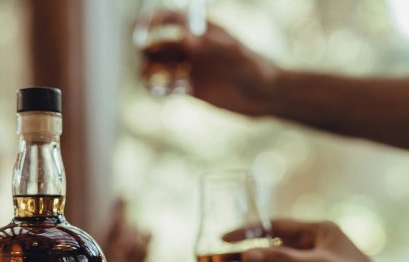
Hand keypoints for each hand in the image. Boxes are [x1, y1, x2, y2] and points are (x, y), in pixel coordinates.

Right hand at [140, 23, 279, 115]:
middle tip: (144, 62)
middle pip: (160, 45)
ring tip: (147, 78)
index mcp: (202, 32)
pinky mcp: (192, 90)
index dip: (154, 20)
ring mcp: (192, 69)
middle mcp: (193, 49)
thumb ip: (210, 45)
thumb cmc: (254, 68)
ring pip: (161, 67)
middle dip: (148, 51)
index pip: (172, 20)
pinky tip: (157, 91)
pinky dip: (158, 88)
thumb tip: (185, 38)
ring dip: (150, 71)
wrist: (265, 94)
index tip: (143, 28)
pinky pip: (167, 87)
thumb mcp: (234, 53)